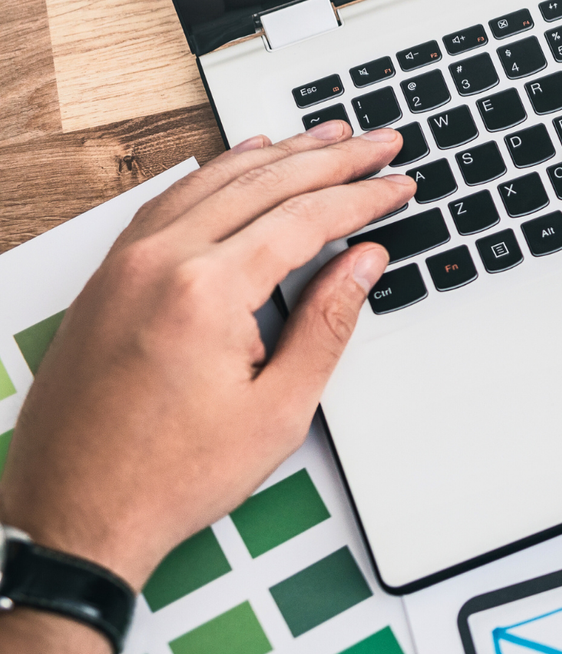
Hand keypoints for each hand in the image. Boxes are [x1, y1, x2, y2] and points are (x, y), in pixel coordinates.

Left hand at [0, 122, 407, 653]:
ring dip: (278, 152)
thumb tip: (362, 263)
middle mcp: (158, 263)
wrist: (72, 516)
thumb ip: (327, 324)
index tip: (397, 183)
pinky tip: (245, 160)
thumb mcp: (277, 410)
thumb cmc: (165, 477)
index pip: (305, 217)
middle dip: (331, 157)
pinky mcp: (106, 278)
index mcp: (205, 293)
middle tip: (378, 143)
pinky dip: (218, 171)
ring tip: (326, 137)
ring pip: (214, 179)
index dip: (362, 195)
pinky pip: (171, 200)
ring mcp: (124, 266)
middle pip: (263, 182)